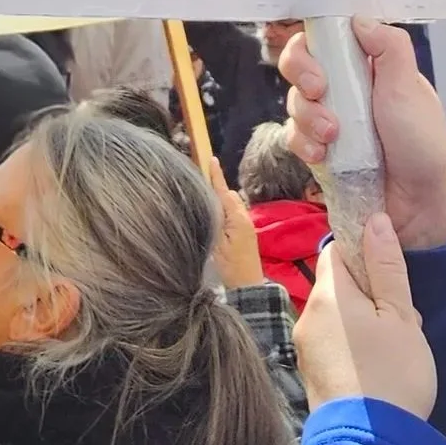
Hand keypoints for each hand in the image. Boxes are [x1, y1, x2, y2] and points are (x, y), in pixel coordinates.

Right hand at [208, 155, 266, 289]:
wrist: (248, 285)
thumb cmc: (231, 266)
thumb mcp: (217, 244)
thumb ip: (213, 220)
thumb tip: (209, 201)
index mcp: (236, 217)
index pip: (223, 191)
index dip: (216, 175)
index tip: (211, 158)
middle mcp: (243, 217)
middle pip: (227, 195)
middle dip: (215, 188)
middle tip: (197, 183)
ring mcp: (245, 224)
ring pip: (229, 205)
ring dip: (218, 200)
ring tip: (201, 200)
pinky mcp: (243, 232)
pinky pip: (231, 214)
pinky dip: (222, 210)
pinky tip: (212, 216)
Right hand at [280, 19, 445, 249]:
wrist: (420, 205)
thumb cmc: (422, 143)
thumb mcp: (411, 88)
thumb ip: (389, 47)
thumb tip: (359, 19)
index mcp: (368, 66)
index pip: (325, 40)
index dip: (312, 48)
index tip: (321, 67)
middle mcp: (345, 89)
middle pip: (299, 67)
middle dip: (302, 80)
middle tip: (320, 94)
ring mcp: (331, 120)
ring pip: (294, 103)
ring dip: (307, 118)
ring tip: (333, 137)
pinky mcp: (321, 151)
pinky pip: (294, 138)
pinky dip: (303, 145)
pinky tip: (323, 156)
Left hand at [294, 214, 435, 417]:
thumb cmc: (393, 374)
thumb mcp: (401, 316)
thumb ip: (387, 267)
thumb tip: (374, 220)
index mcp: (328, 295)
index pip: (336, 250)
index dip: (363, 253)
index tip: (390, 274)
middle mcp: (308, 316)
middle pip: (338, 286)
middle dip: (370, 294)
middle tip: (403, 319)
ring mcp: (306, 348)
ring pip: (337, 317)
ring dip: (364, 323)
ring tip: (396, 349)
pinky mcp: (311, 376)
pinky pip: (333, 345)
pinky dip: (354, 347)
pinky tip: (379, 369)